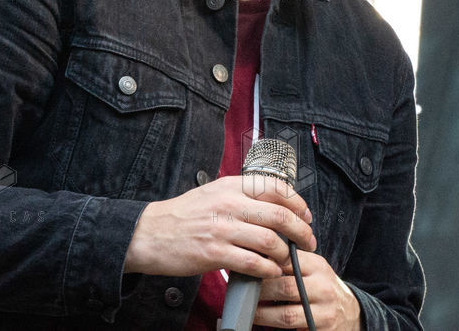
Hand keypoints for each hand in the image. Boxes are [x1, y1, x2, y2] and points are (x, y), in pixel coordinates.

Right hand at [122, 174, 315, 279]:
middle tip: (308, 242)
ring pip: (270, 241)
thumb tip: (274, 204)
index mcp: (231, 186)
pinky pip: (253, 263)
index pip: (276, 188)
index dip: (298, 203)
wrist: (150, 233)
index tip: (306, 216)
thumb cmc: (183, 215)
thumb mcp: (213, 193)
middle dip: (301, 232)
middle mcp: (229, 204)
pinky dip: (268, 270)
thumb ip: (241, 195)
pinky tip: (270, 272)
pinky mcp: (214, 253)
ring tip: (288, 260)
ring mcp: (222, 229)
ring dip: (286, 254)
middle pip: (280, 215)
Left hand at [254, 249, 360, 329]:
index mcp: (318, 266)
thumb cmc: (323, 287)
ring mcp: (324, 312)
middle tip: (243, 291)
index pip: (288, 261)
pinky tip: (263, 324)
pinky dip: (275, 328)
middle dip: (260, 291)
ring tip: (249, 311)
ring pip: (286, 315)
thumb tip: (257, 255)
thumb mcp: (313, 268)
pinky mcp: (321, 330)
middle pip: (285, 288)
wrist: (350, 312)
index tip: (248, 267)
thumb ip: (292, 262)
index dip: (265, 265)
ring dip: (263, 314)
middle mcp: (323, 287)